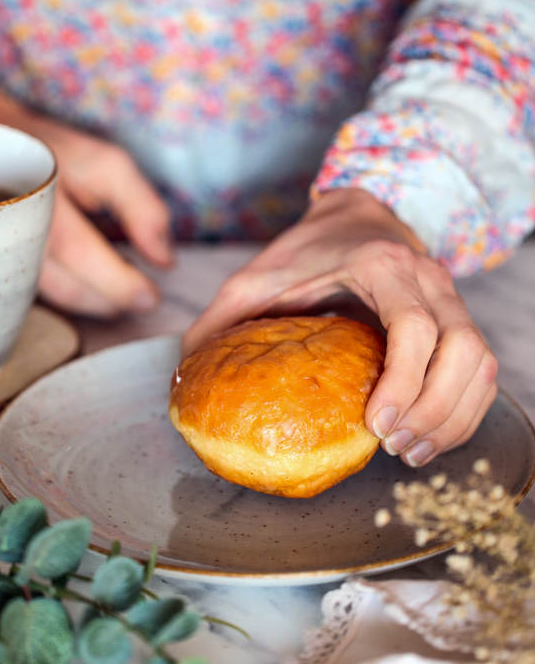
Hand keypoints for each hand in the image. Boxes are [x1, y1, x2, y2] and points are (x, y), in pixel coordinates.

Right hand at [0, 75, 171, 315]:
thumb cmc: (49, 151)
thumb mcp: (103, 163)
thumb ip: (141, 208)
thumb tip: (165, 261)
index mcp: (38, 198)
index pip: (81, 254)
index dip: (120, 283)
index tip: (151, 295)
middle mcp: (11, 230)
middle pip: (66, 289)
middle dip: (110, 300)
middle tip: (140, 296)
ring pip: (48, 297)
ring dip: (91, 303)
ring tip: (116, 290)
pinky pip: (34, 293)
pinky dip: (67, 295)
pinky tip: (85, 285)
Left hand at [183, 189, 497, 466]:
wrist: (355, 211)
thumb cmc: (306, 248)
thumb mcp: (255, 276)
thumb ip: (221, 321)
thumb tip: (184, 374)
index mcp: (382, 265)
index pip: (415, 324)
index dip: (403, 379)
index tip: (375, 423)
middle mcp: (428, 279)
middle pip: (462, 350)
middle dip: (434, 409)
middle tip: (394, 447)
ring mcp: (450, 297)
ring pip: (479, 362)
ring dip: (454, 416)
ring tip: (413, 452)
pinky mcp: (457, 319)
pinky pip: (479, 369)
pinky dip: (464, 409)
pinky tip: (430, 438)